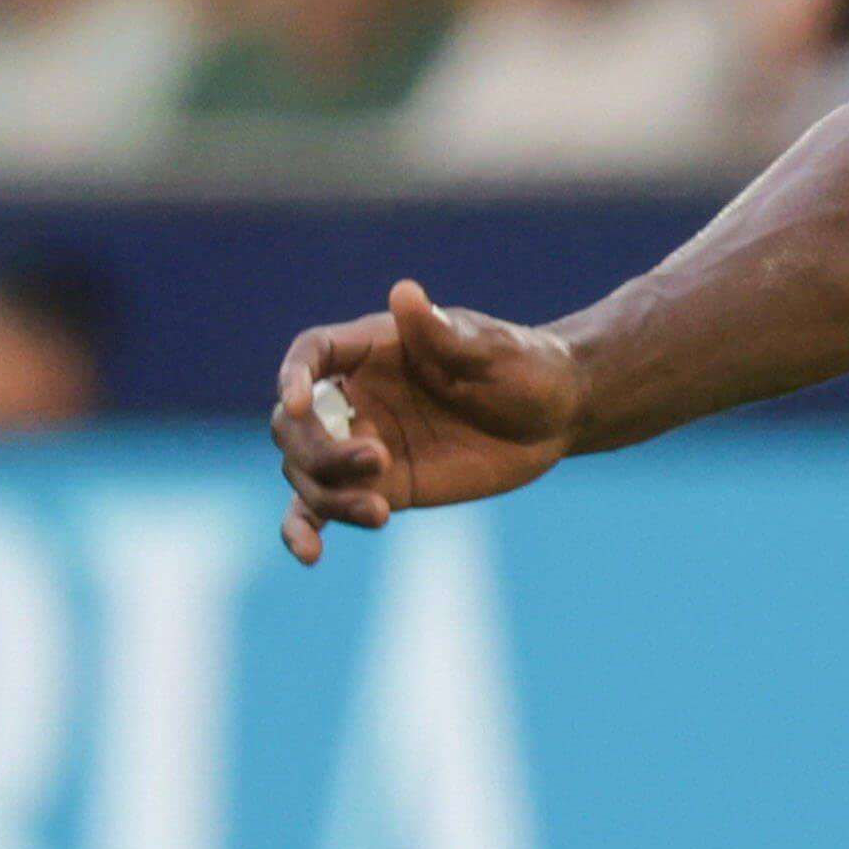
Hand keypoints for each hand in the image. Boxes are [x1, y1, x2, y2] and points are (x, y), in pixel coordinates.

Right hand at [273, 279, 585, 564]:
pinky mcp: (376, 486)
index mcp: (374, 349)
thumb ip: (444, 334)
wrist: (554, 418)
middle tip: (377, 461)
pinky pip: (323, 507)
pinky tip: (309, 554)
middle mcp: (356, 395)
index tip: (300, 404)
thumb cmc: (526, 367)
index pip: (312, 354)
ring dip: (328, 495)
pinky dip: (305, 529)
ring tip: (380, 511)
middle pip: (296, 423)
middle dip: (319, 449)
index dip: (294, 376)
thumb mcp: (493, 351)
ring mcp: (361, 443)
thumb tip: (405, 294)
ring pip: (307, 472)